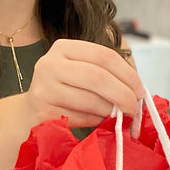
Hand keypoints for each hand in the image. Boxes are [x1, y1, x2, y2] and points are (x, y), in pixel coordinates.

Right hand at [25, 39, 144, 127]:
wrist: (28, 113)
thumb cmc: (64, 90)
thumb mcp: (80, 71)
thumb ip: (106, 74)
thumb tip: (137, 91)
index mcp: (64, 48)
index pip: (104, 56)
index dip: (128, 74)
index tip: (141, 90)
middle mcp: (50, 64)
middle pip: (98, 77)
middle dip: (123, 94)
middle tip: (135, 108)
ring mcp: (44, 89)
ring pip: (91, 100)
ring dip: (111, 111)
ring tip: (117, 115)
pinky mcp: (43, 112)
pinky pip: (81, 118)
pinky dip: (97, 121)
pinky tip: (99, 121)